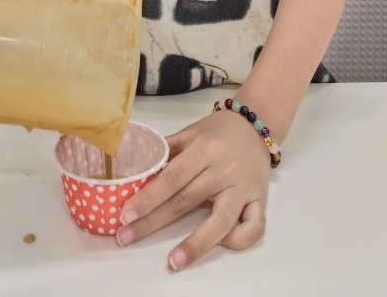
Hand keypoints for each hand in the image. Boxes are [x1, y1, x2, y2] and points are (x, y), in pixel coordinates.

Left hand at [115, 109, 269, 269]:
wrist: (255, 124)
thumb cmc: (218, 131)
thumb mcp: (190, 133)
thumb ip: (166, 150)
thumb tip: (134, 169)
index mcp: (204, 149)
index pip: (173, 177)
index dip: (148, 197)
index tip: (126, 214)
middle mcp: (224, 170)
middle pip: (186, 200)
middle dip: (153, 221)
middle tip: (126, 236)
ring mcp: (243, 188)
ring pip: (220, 221)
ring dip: (196, 243)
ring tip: (173, 260)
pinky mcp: (260, 201)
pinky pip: (254, 227)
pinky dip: (237, 240)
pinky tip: (220, 244)